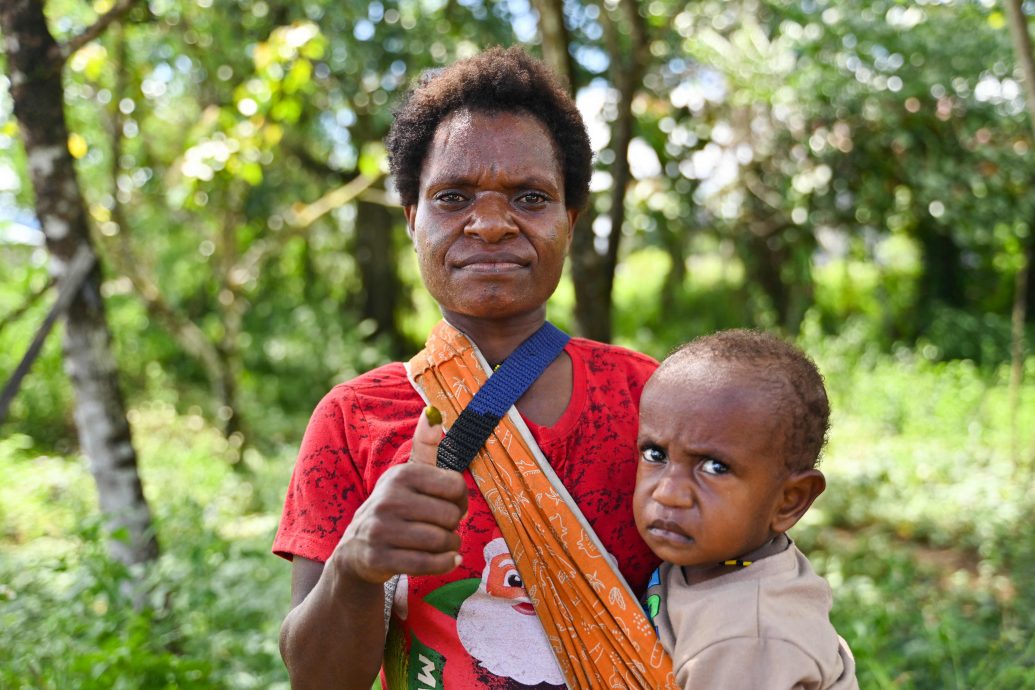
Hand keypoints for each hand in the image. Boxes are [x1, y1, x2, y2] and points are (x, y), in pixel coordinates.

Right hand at [330, 406, 466, 584]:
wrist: (357, 549)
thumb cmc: (395, 509)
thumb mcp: (407, 476)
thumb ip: (424, 446)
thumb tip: (433, 412)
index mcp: (401, 474)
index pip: (456, 486)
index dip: (461, 500)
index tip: (450, 505)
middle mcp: (388, 498)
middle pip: (449, 516)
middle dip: (454, 527)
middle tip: (444, 529)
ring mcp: (380, 528)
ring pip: (440, 541)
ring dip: (451, 547)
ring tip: (444, 545)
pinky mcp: (378, 557)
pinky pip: (426, 563)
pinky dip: (444, 565)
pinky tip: (448, 561)